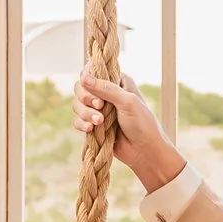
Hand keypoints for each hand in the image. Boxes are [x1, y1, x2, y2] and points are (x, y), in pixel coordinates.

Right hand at [76, 71, 181, 193]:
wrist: (145, 151)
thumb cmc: (142, 123)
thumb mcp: (127, 102)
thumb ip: (106, 89)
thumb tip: (84, 78)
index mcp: (117, 81)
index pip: (93, 70)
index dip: (89, 78)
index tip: (94, 89)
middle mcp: (106, 93)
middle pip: (81, 87)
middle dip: (86, 97)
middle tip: (99, 106)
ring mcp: (99, 110)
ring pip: (77, 104)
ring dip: (85, 113)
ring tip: (99, 122)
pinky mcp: (94, 124)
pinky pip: (78, 120)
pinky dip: (81, 124)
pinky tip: (90, 129)